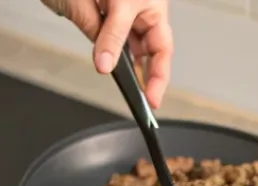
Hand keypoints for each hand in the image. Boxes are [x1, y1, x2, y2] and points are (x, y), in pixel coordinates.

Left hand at [42, 0, 172, 105]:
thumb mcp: (115, 4)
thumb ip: (109, 34)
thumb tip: (106, 64)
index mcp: (149, 4)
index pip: (161, 47)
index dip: (159, 74)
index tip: (153, 100)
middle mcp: (136, 9)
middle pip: (147, 50)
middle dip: (146, 75)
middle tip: (142, 102)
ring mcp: (116, 14)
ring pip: (127, 49)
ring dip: (128, 68)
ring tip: (130, 92)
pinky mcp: (95, 16)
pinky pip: (106, 42)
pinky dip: (106, 57)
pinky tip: (107, 68)